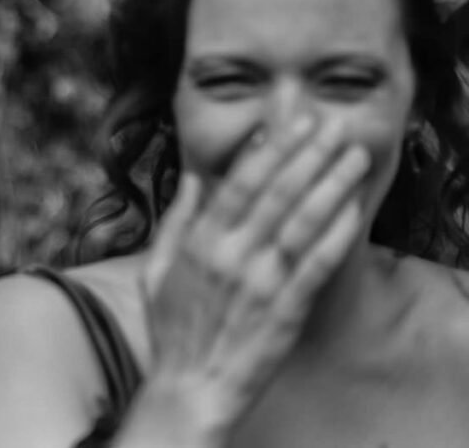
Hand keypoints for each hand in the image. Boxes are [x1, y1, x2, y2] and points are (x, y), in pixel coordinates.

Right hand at [136, 117, 369, 439]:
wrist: (191, 387)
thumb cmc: (172, 328)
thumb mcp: (157, 268)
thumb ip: (175, 219)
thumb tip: (194, 176)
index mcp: (198, 243)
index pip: (239, 184)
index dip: (269, 150)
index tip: (291, 123)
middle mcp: (230, 256)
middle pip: (276, 194)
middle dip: (307, 154)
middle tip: (330, 123)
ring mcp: (260, 283)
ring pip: (301, 222)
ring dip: (331, 184)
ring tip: (353, 155)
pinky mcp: (286, 310)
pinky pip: (317, 265)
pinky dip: (336, 234)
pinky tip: (353, 208)